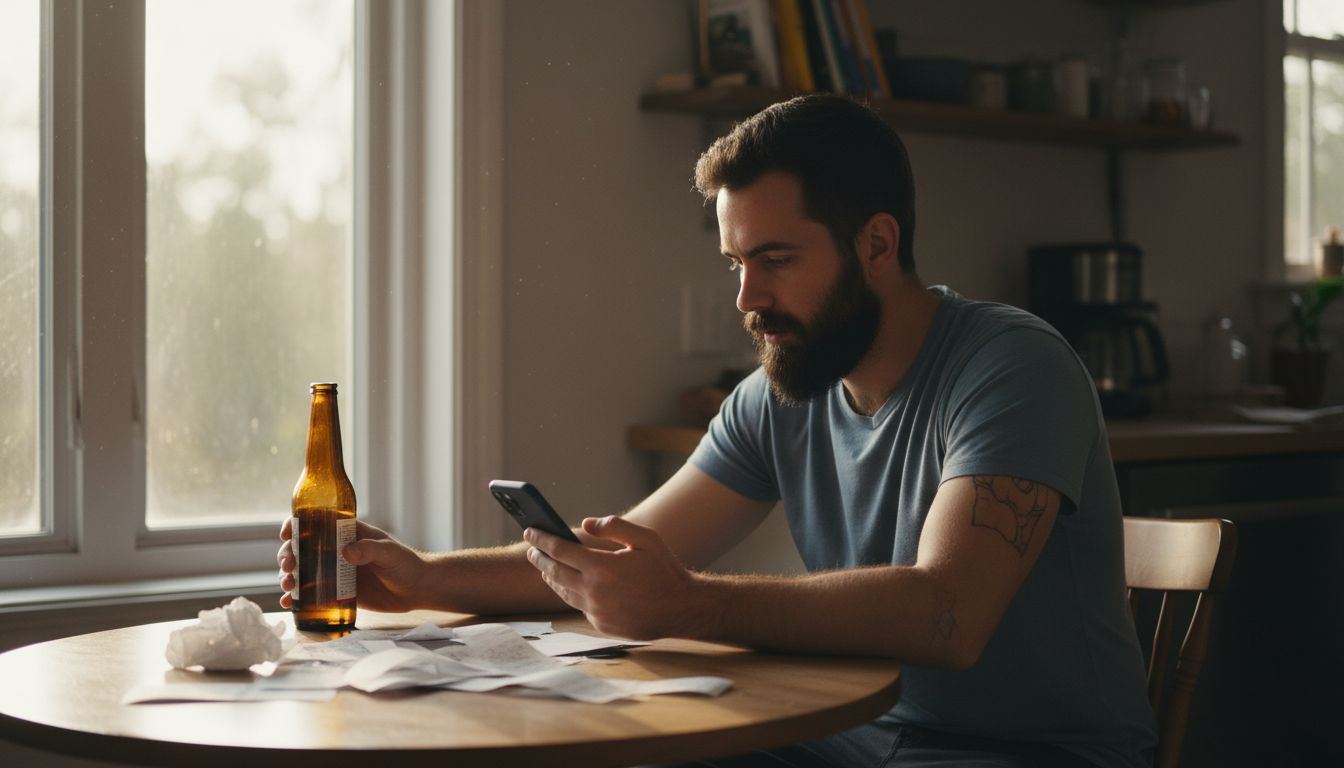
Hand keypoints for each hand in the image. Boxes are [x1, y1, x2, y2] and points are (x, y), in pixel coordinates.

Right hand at [277, 519, 427, 612]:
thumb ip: (371, 549)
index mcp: (347, 533)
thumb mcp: (390, 553)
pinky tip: (288, 603)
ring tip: (287, 587)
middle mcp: (336, 551)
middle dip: (288, 555)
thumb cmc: (406, 564)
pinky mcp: (336, 593)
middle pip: (302, 548)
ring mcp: (335, 572)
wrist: (416, 590)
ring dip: (289, 576)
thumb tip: (346, 552)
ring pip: (302, 571)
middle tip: (288, 567)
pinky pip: (311, 594)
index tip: (286, 533)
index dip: (297, 524)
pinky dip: (296, 598)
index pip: (316, 522)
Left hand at [524, 515, 702, 639]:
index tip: (529, 532)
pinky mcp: (600, 625)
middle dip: (539, 558)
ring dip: (551, 577)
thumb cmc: (664, 570)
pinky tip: (570, 586)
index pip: (560, 550)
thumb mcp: (646, 538)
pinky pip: (579, 606)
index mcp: (602, 567)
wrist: (681, 609)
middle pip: (553, 572)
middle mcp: (594, 591)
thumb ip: (614, 527)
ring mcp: (595, 611)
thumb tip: (586, 524)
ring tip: (546, 566)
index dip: (541, 540)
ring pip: (562, 592)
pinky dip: (571, 593)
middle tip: (531, 549)